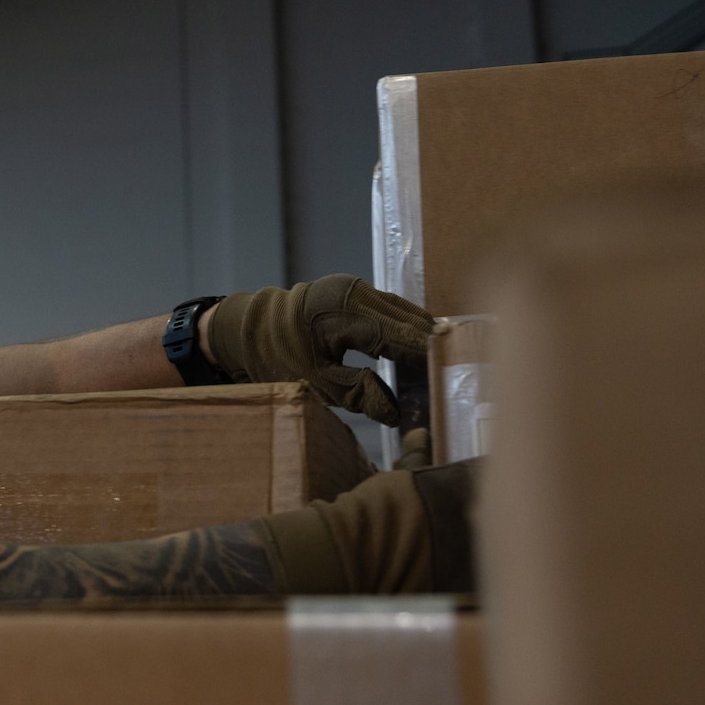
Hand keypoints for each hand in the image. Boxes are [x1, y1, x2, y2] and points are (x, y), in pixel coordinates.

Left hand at [202, 275, 430, 426]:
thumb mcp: (316, 383)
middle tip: (454, 378)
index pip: (404, 335)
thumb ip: (359, 395)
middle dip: (431, 348)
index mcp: (349, 312)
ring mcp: (358, 288)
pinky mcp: (356, 293)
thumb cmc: (279, 355)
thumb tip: (397, 415)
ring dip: (420, 337)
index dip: (429, 358)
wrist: (250, 327)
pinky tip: (416, 353)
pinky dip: (405, 329)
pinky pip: (391, 310)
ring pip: (405, 312)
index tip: (451, 380)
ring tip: (441, 369)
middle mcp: (358, 292)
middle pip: (411, 320)